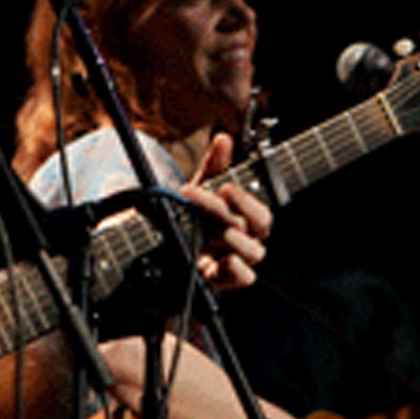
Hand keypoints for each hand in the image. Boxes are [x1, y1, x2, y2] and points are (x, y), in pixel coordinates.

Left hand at [181, 133, 271, 289]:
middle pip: (260, 227)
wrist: (156, 242)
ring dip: (231, 236)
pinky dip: (236, 268)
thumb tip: (223, 139)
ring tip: (206, 228)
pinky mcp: (219, 279)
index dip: (247, 199)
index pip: (262, 212)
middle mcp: (245, 240)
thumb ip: (213, 166)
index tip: (224, 187)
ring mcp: (233, 260)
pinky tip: (221, 257)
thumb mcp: (198, 188)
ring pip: (255, 251)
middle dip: (234, 210)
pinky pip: (243, 277)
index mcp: (245, 220)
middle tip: (208, 200)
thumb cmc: (187, 215)